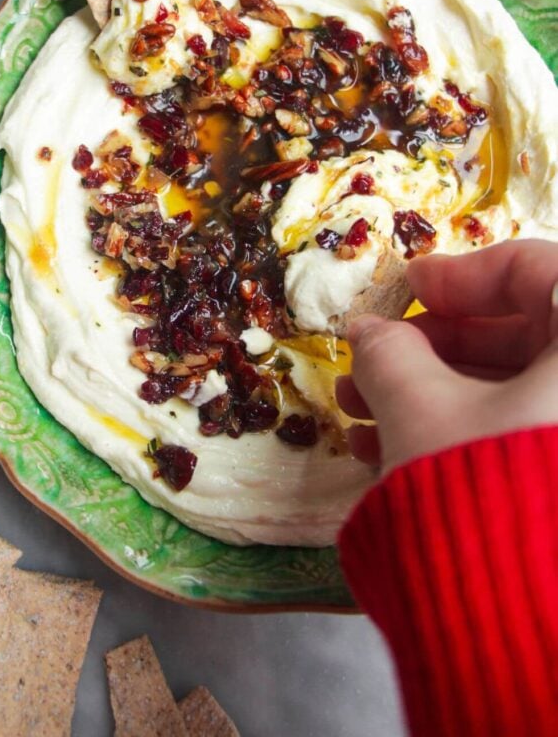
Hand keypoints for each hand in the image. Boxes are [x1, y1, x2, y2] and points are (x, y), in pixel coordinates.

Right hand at [336, 240, 557, 474]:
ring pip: (517, 391)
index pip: (538, 271)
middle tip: (374, 357)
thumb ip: (391, 354)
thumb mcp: (420, 411)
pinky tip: (388, 449)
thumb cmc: (484, 493)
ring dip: (433, 393)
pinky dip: (463, 432)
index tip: (409, 287)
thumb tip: (370, 332)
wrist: (527, 628)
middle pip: (524, 336)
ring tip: (360, 413)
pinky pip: (522, 433)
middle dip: (434, 347)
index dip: (463, 274)